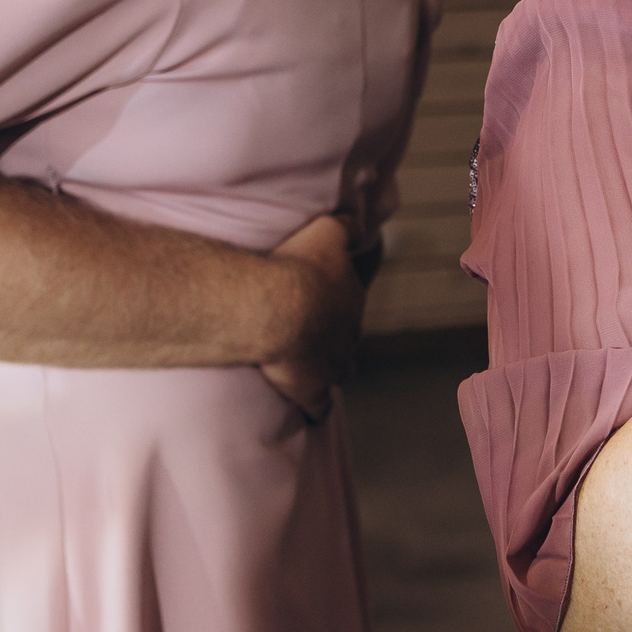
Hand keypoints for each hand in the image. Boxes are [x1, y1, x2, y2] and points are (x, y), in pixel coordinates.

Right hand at [258, 214, 364, 421]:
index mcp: (351, 300)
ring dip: (329, 368)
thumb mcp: (325, 230)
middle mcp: (348, 335)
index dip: (334, 301)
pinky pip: (319, 407)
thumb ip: (344, 226)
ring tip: (309, 364)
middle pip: (346, 337)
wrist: (276, 307)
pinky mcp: (310, 391)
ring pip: (341, 370)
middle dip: (331, 334)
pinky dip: (316, 408)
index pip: (350, 302)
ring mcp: (331, 366)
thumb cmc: (298, 265)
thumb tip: (355, 222)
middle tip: (306, 328)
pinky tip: (310, 409)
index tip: (315, 298)